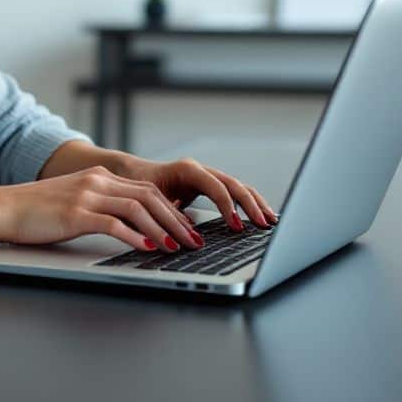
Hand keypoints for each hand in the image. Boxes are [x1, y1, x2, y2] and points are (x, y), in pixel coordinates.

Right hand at [0, 166, 205, 252]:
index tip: (187, 228)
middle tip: (194, 241)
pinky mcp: (75, 213)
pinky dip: (135, 236)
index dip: (172, 210)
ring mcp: (86, 195)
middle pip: (149, 197)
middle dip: (176, 221)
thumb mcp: (73, 202)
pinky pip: (114, 223)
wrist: (1, 208)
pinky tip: (148, 248)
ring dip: (163, 229)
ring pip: (137, 208)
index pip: (147, 190)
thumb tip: (130, 227)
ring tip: (178, 247)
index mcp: (99, 177)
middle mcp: (97, 181)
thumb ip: (100, 207)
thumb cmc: (35, 212)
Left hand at [118, 157, 278, 230]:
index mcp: (187, 169)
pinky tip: (261, 217)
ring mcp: (206, 177)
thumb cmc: (136, 187)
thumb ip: (168, 213)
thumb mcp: (149, 200)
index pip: (216, 186)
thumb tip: (189, 232)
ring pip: (239, 187)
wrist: (130, 174)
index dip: (228, 206)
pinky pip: (234, 193)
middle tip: (264, 225)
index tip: (236, 227)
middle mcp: (200, 170)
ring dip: (256, 204)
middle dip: (251, 205)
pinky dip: (249, 204)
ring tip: (272, 221)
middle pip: (234, 184)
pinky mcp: (209, 187)